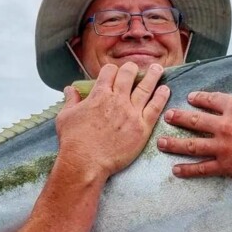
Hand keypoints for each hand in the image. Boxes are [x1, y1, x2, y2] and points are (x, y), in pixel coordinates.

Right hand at [55, 62, 169, 179]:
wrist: (86, 162)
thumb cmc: (73, 141)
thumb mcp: (66, 116)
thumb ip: (71, 101)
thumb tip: (70, 90)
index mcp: (99, 95)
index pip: (109, 71)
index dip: (112, 70)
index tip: (114, 73)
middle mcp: (117, 100)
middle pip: (128, 74)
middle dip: (132, 69)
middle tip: (136, 69)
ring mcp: (131, 113)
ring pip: (145, 88)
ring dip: (153, 76)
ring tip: (158, 69)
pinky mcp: (142, 127)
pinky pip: (155, 108)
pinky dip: (161, 97)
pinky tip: (165, 90)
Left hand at [157, 70, 231, 191]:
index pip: (211, 99)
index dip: (198, 98)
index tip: (190, 98)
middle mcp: (227, 126)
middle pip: (194, 120)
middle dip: (178, 118)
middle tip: (166, 116)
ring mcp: (224, 147)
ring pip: (191, 144)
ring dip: (174, 144)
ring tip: (161, 143)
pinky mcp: (226, 166)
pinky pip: (201, 168)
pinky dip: (187, 170)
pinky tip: (176, 170)